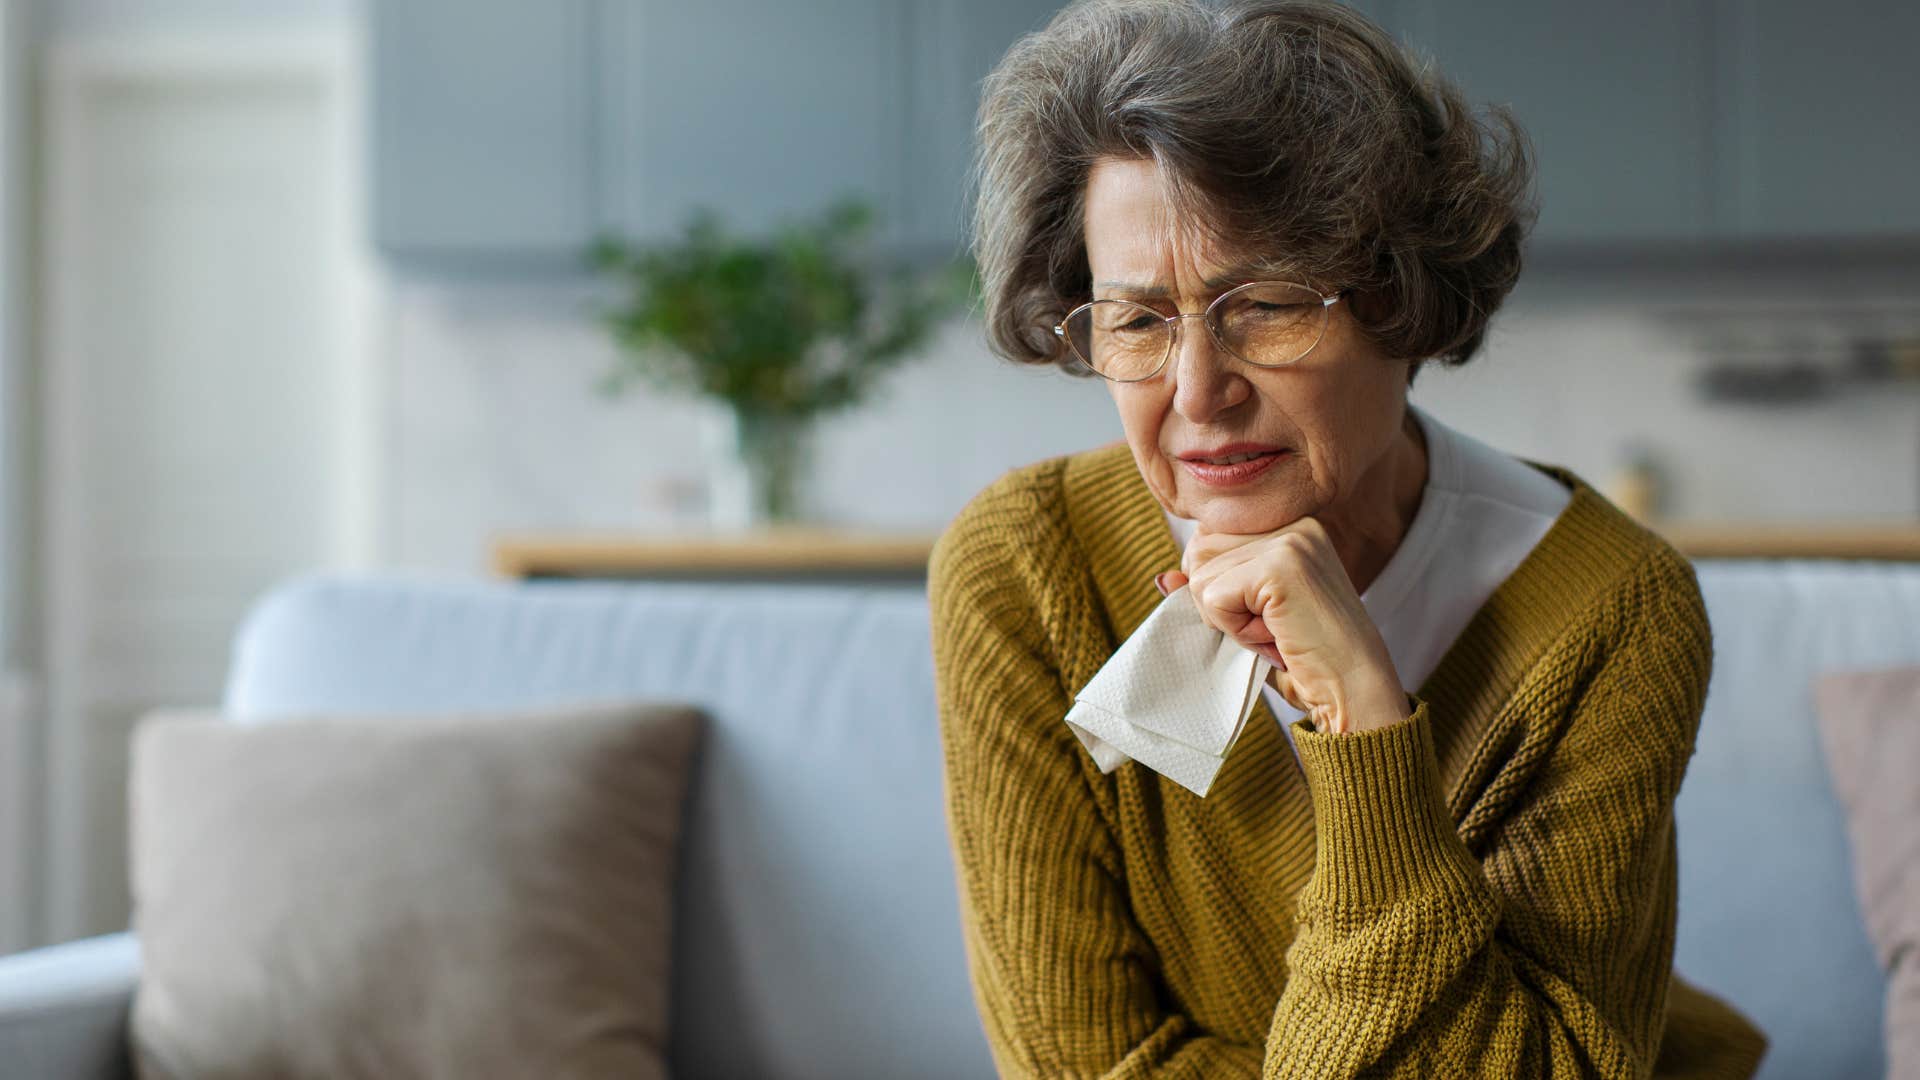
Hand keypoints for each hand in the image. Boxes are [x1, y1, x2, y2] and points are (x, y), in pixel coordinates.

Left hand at [1155, 515, 1408, 734]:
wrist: (1354, 690)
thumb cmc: (1305, 660)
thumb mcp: (1248, 619)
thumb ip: (1210, 591)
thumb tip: (1164, 578)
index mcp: (1289, 525)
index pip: (1209, 540)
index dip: (1220, 589)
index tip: (1266, 616)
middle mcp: (1292, 522)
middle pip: (1199, 553)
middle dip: (1220, 604)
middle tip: (1270, 628)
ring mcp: (1289, 539)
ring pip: (1201, 577)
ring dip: (1228, 620)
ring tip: (1275, 632)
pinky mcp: (1280, 565)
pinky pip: (1213, 597)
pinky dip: (1234, 629)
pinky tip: (1275, 636)